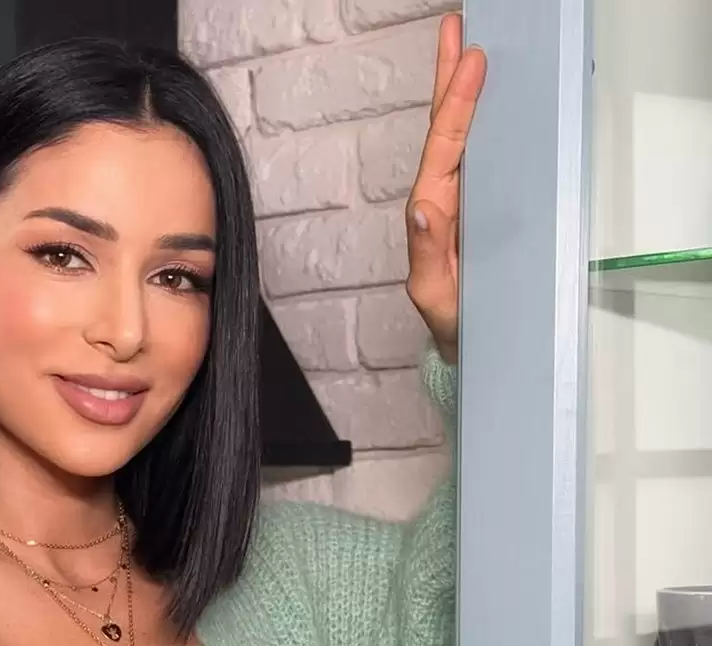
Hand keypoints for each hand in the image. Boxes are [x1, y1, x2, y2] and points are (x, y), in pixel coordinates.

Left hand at [405, 13, 486, 364]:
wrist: (462, 347)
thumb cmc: (449, 320)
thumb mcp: (432, 292)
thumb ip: (426, 252)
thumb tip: (420, 208)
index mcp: (431, 210)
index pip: (444, 146)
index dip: (458, 103)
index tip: (471, 61)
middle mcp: (442, 197)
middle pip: (447, 128)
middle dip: (451, 77)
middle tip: (459, 29)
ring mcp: (460, 199)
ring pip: (461, 136)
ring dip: (463, 90)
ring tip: (470, 45)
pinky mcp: (478, 207)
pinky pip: (478, 155)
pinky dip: (482, 121)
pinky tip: (491, 96)